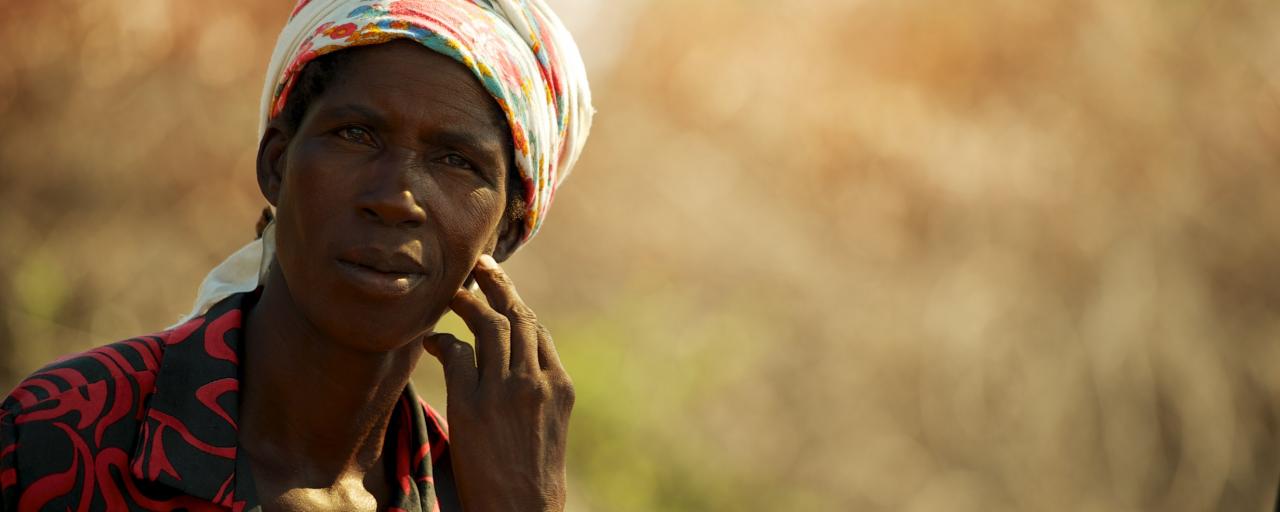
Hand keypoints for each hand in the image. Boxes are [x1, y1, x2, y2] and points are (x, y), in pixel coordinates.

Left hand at [422, 254, 574, 511]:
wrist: (524, 510)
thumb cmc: (533, 476)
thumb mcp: (549, 428)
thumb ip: (537, 392)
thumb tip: (514, 369)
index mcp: (560, 385)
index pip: (538, 331)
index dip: (516, 306)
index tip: (501, 292)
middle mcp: (536, 379)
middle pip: (517, 315)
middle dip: (497, 284)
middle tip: (478, 265)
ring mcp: (506, 389)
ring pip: (489, 324)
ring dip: (467, 301)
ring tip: (450, 291)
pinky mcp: (474, 404)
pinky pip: (457, 353)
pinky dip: (443, 341)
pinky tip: (431, 341)